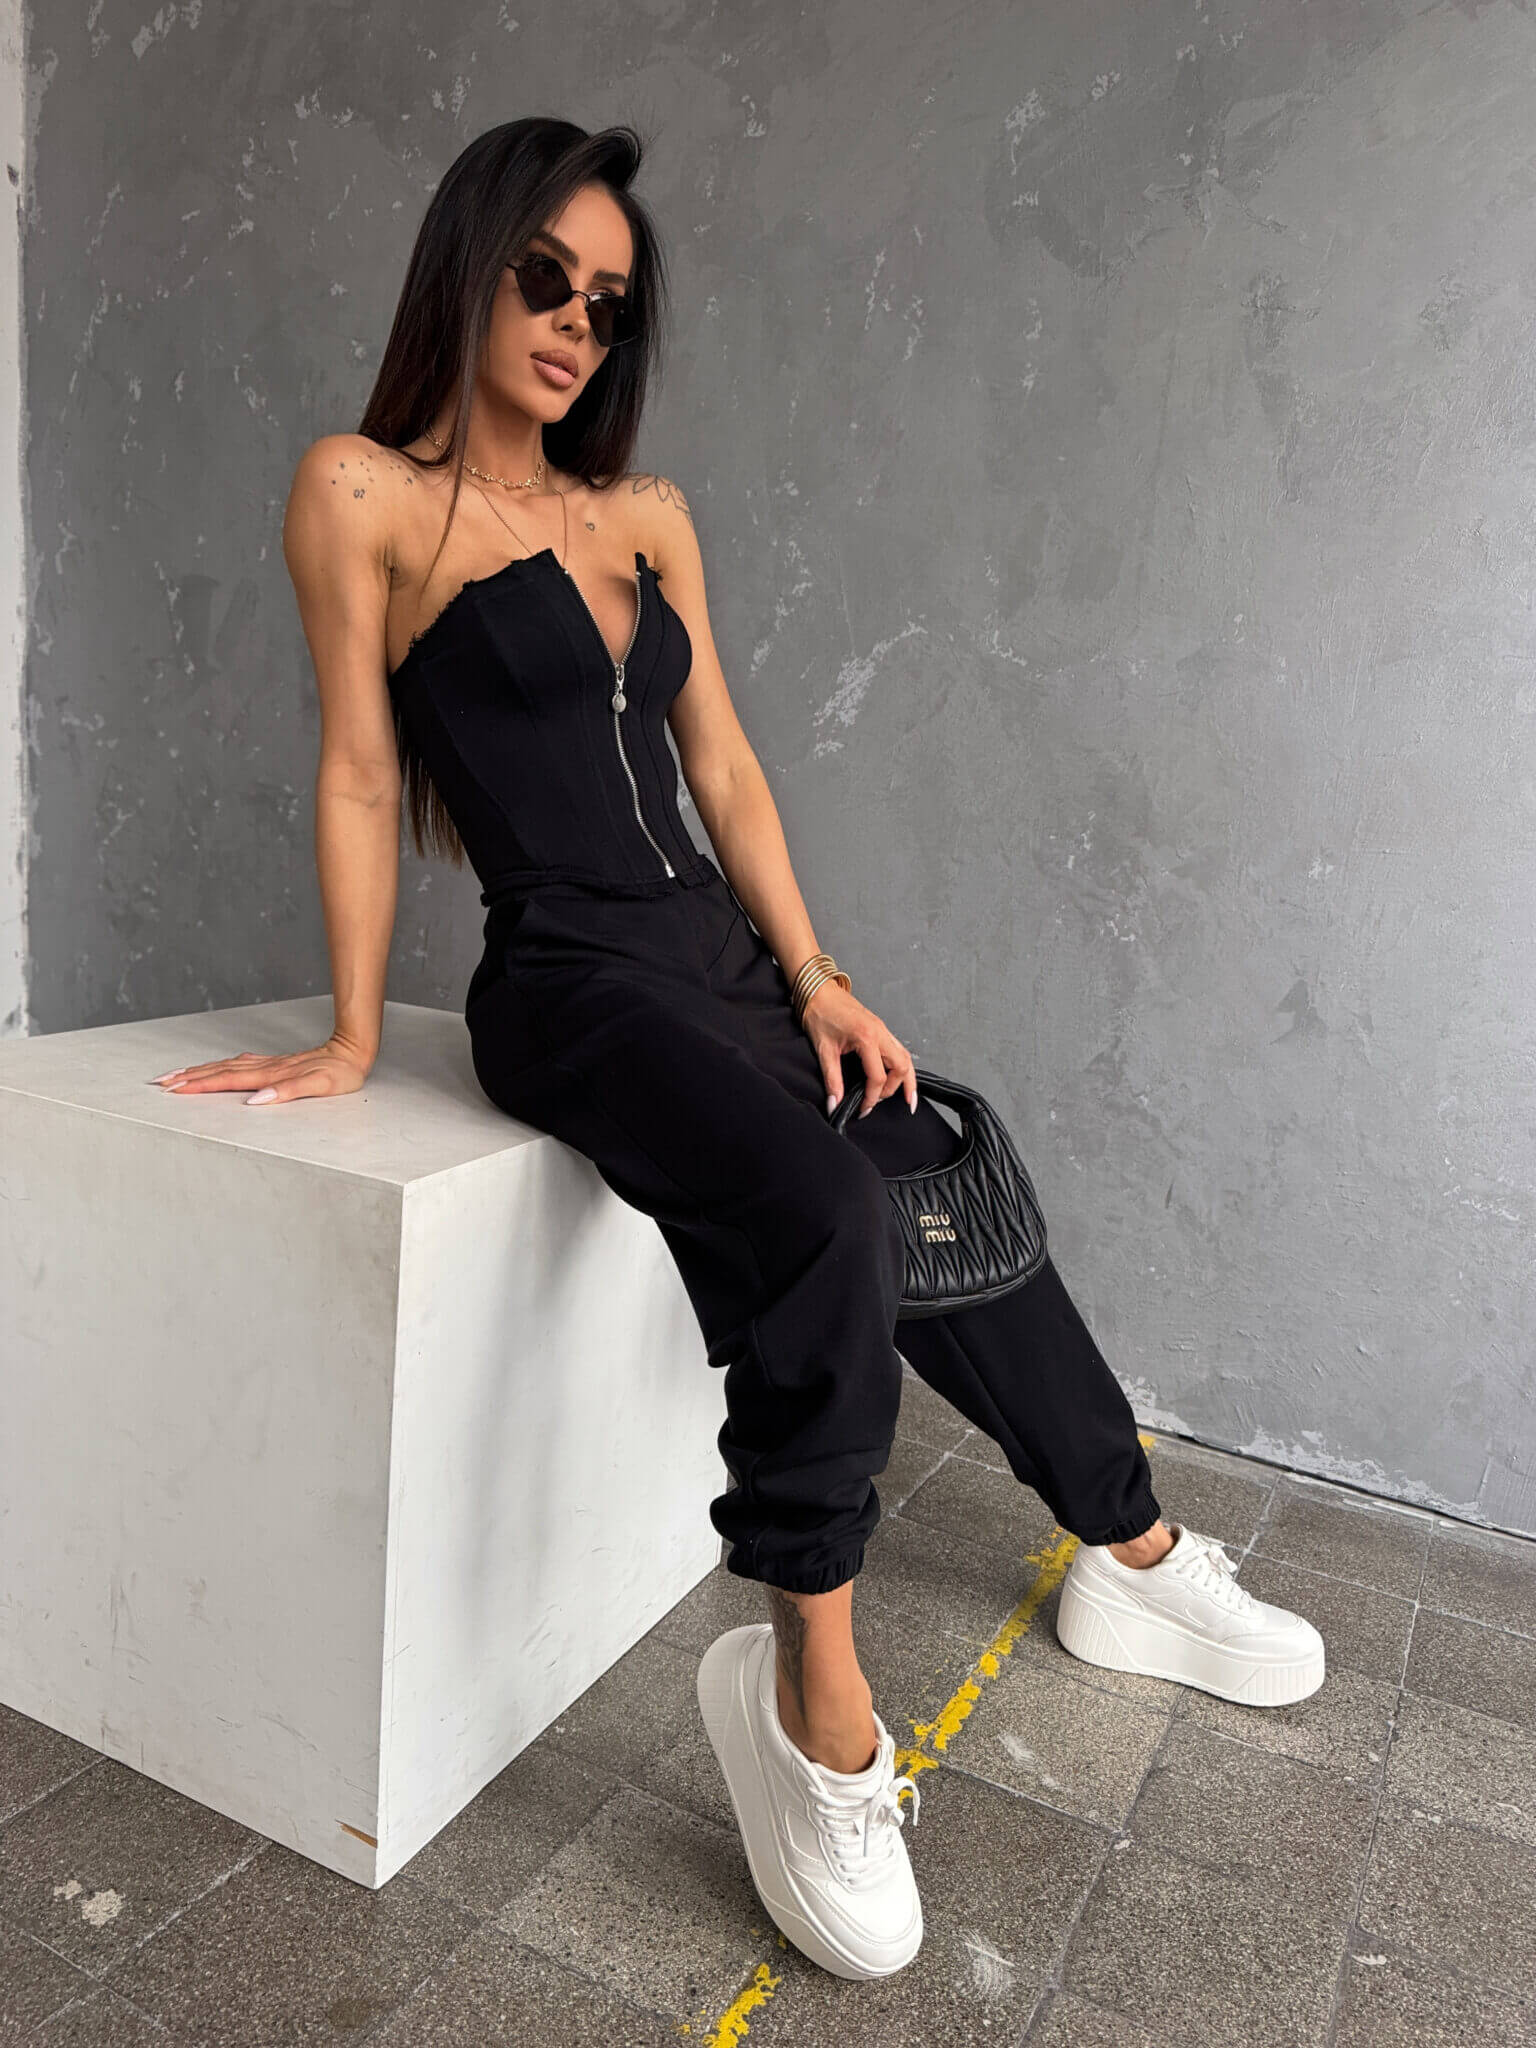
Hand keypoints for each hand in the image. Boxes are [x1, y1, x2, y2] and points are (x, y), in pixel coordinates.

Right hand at [148, 1031, 372, 1105]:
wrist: (353, 1051)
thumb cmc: (340, 1073)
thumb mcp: (320, 1086)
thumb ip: (288, 1092)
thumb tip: (256, 1101)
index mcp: (271, 1075)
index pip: (227, 1081)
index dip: (199, 1085)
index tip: (173, 1088)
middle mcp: (265, 1068)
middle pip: (219, 1072)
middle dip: (188, 1077)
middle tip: (160, 1083)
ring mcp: (268, 1064)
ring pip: (225, 1067)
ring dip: (199, 1071)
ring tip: (175, 1075)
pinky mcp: (274, 1063)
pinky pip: (238, 1065)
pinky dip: (220, 1067)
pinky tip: (215, 1068)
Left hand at [800, 982, 917, 1118]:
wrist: (818, 990)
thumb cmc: (820, 1012)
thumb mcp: (823, 1050)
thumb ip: (831, 1080)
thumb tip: (834, 1103)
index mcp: (867, 1038)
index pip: (878, 1077)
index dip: (871, 1097)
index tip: (862, 1108)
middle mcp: (880, 1033)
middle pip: (901, 1068)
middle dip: (893, 1090)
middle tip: (877, 1103)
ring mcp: (883, 1030)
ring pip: (905, 1058)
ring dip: (906, 1079)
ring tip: (907, 1098)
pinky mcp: (880, 1029)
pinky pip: (899, 1050)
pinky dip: (902, 1066)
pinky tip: (900, 1077)